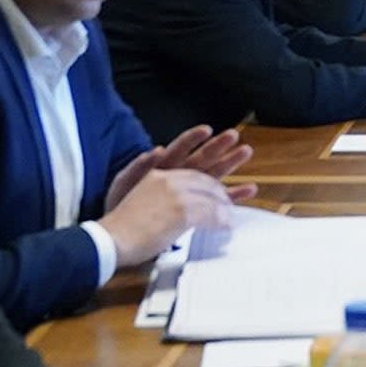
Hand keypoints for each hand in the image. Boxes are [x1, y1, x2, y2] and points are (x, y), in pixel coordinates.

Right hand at [99, 167, 250, 266]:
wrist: (111, 239)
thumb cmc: (123, 226)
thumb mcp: (141, 198)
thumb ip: (160, 193)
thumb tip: (175, 198)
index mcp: (158, 175)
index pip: (192, 170)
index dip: (210, 175)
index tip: (223, 178)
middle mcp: (168, 179)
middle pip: (206, 175)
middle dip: (225, 174)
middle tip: (244, 179)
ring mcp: (176, 193)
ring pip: (211, 194)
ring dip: (226, 203)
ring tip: (236, 210)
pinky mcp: (182, 210)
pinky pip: (211, 213)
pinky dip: (221, 220)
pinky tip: (227, 225)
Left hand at [109, 125, 254, 203]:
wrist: (118, 236)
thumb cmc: (120, 207)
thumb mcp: (124, 183)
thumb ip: (139, 167)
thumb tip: (157, 150)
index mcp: (161, 167)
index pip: (180, 148)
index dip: (192, 138)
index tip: (207, 130)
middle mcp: (177, 177)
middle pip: (200, 158)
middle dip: (218, 147)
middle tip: (234, 136)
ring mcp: (187, 194)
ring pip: (211, 175)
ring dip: (228, 164)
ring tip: (244, 152)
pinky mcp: (194, 211)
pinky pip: (216, 202)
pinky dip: (231, 195)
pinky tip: (247, 189)